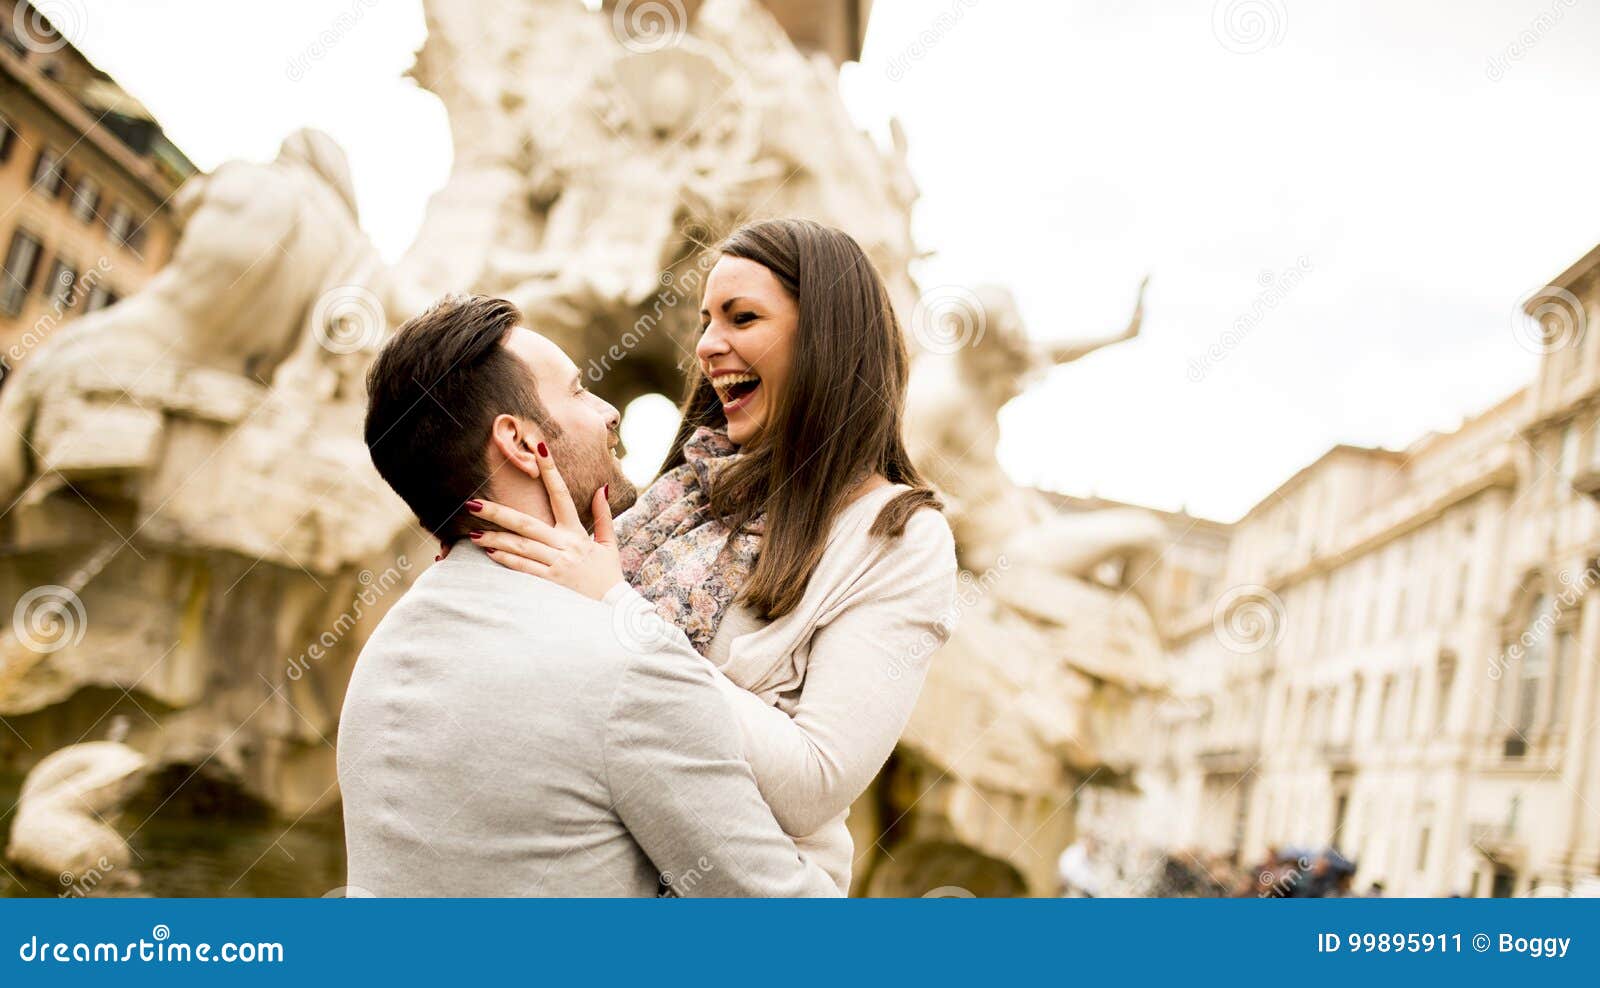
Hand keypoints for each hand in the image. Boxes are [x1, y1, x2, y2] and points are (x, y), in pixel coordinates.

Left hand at [467, 444, 622, 600]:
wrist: (614, 609)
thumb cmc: (608, 576)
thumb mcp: (609, 543)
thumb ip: (602, 515)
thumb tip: (602, 488)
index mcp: (577, 533)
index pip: (562, 494)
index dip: (551, 470)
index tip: (538, 447)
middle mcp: (565, 545)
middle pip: (526, 523)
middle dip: (498, 512)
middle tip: (473, 502)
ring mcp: (556, 564)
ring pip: (520, 546)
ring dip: (495, 538)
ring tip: (473, 532)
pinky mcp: (549, 583)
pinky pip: (524, 568)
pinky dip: (507, 560)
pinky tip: (490, 552)